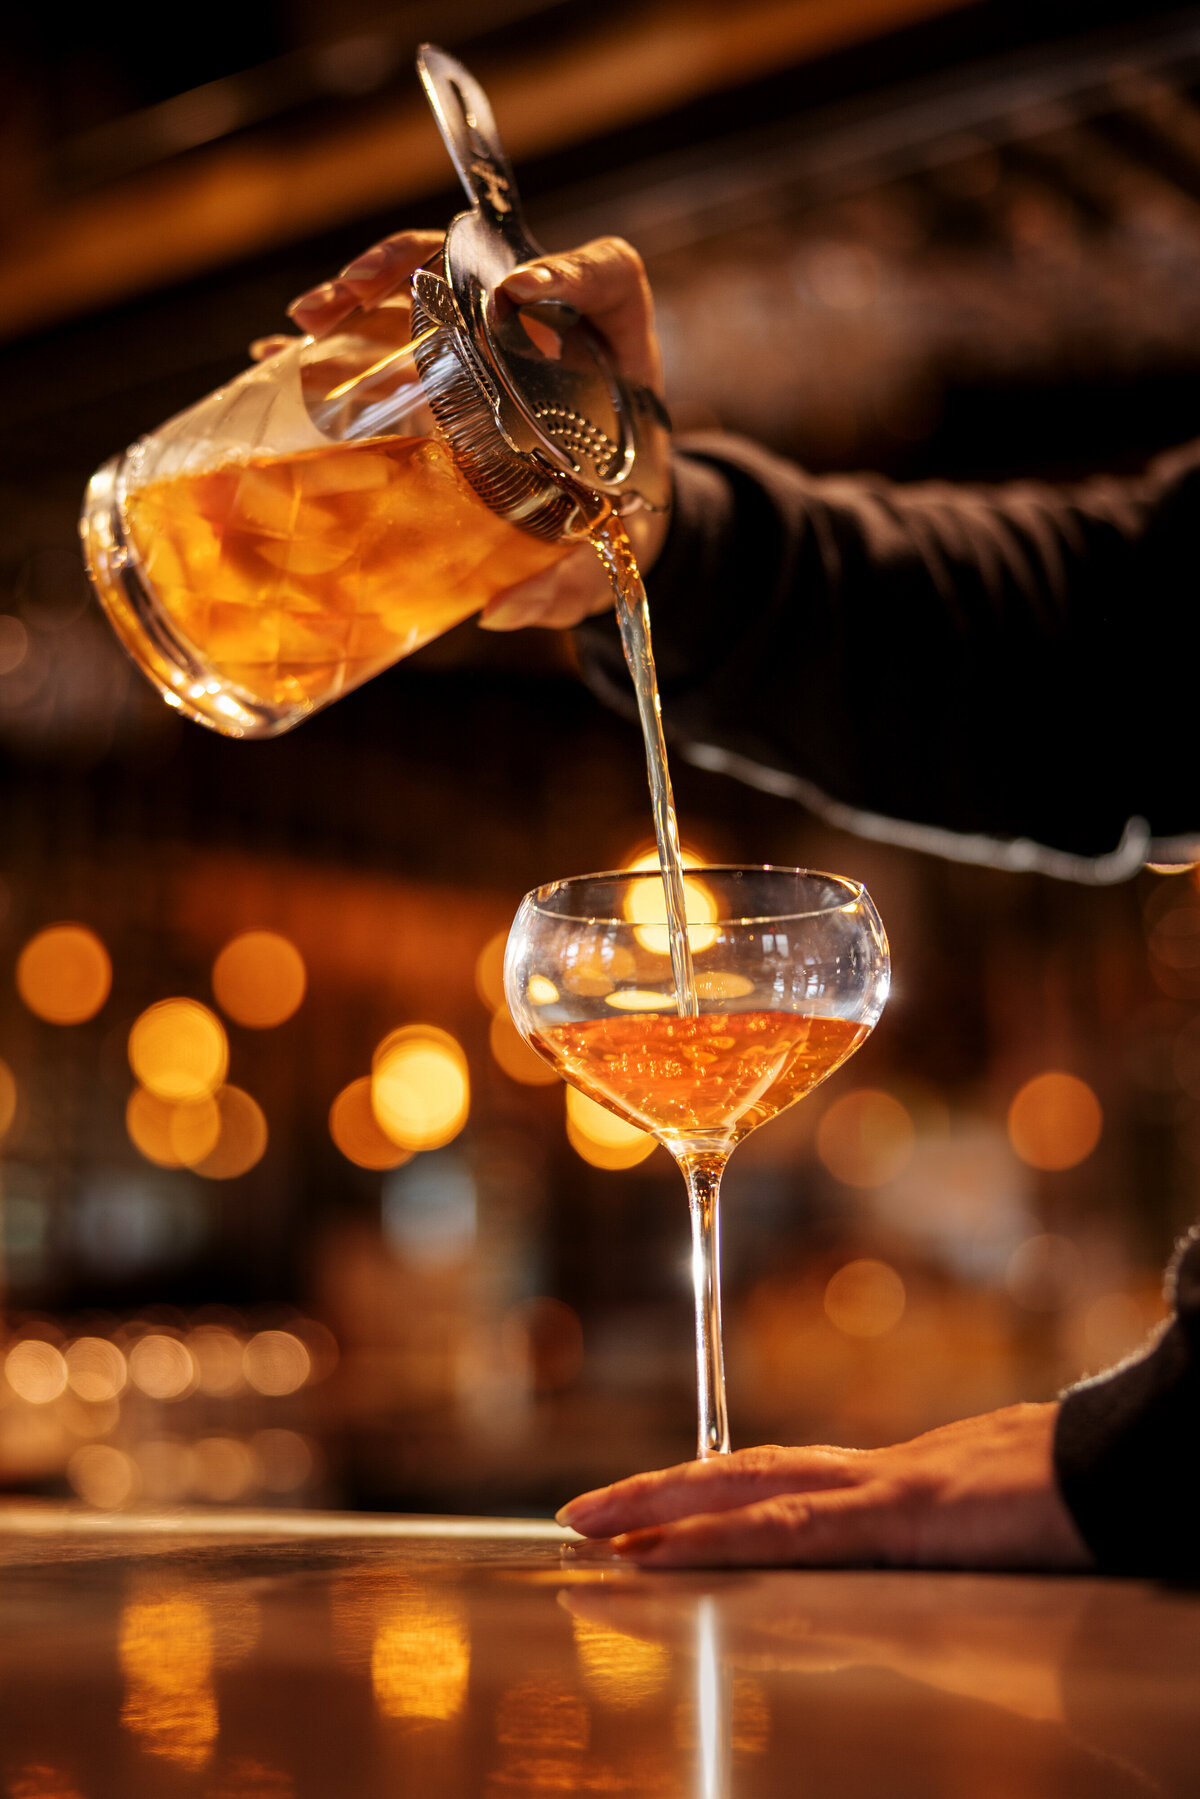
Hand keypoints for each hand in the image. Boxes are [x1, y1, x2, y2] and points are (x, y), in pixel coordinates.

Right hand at [254, 232, 670, 630]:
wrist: (610, 525)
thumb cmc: (618, 527)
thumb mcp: (605, 558)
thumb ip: (568, 584)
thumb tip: (503, 610)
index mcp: (614, 352)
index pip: (605, 275)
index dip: (569, 271)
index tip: (516, 293)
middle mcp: (549, 326)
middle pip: (483, 262)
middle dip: (412, 267)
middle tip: (355, 295)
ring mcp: (491, 334)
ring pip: (425, 283)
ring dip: (358, 291)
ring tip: (306, 319)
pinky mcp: (449, 359)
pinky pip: (391, 332)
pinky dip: (335, 339)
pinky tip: (280, 355)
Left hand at [557, 1403, 1093, 1570]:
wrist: (1129, 1458)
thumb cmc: (1082, 1486)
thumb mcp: (1005, 1508)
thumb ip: (954, 1513)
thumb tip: (944, 1518)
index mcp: (899, 1477)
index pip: (784, 1477)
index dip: (714, 1489)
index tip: (658, 1504)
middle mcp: (876, 1474)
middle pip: (744, 1473)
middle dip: (661, 1493)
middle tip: (584, 1512)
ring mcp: (883, 1490)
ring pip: (746, 1494)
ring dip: (661, 1510)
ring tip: (592, 1526)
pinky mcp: (899, 1517)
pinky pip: (785, 1532)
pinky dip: (713, 1538)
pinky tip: (659, 1551)